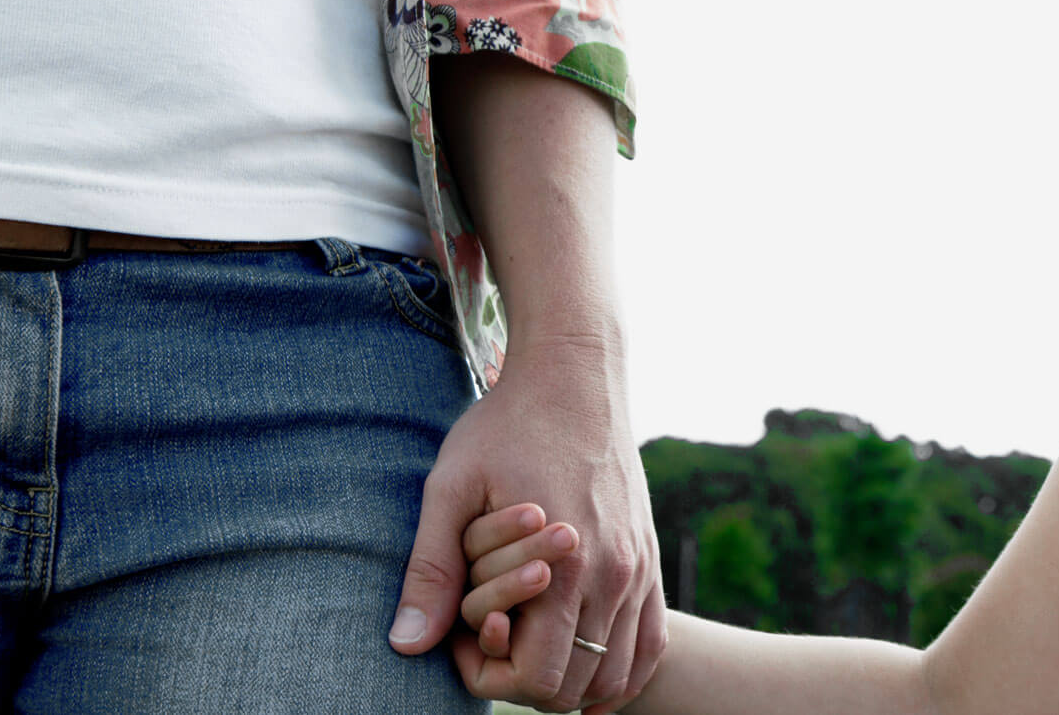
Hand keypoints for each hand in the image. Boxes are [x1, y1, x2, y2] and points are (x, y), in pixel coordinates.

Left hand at [388, 344, 666, 711]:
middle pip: (575, 690)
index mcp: (564, 568)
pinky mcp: (650, 558)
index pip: (537, 680)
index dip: (488, 676)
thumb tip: (406, 644)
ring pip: (616, 677)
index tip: (462, 636)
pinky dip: (620, 671)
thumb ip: (432, 570)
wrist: (576, 375)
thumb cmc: (506, 426)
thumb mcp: (451, 489)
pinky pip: (652, 643)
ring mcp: (640, 569)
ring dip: (571, 681)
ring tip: (529, 641)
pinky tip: (582, 659)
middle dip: (524, 682)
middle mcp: (614, 577)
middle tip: (491, 636)